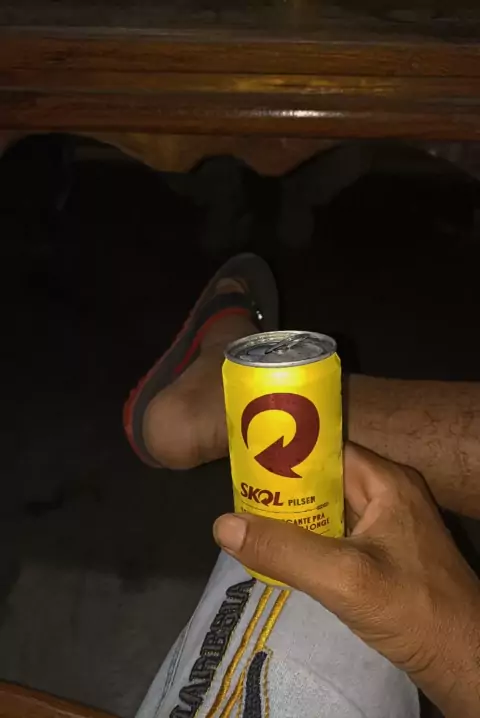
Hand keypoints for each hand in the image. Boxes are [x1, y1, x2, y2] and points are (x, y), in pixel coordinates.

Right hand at [214, 443, 479, 716]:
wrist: (464, 661)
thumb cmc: (412, 610)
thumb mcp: (343, 578)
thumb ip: (284, 550)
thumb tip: (223, 524)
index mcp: (386, 481)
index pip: (326, 450)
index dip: (285, 454)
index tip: (244, 465)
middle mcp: (388, 494)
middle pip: (324, 480)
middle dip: (283, 491)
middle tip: (239, 501)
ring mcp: (388, 526)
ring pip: (329, 510)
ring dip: (294, 519)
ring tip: (249, 524)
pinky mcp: (386, 554)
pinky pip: (338, 536)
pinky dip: (310, 541)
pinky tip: (282, 554)